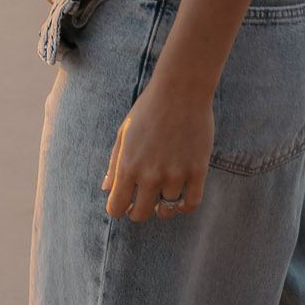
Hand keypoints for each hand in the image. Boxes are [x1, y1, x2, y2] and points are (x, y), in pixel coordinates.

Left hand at [102, 76, 213, 222]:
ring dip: (162, 206)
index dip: (118, 209)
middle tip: (143, 202)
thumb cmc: (148, 109)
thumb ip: (114, 164)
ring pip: (166, 210)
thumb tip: (107, 190)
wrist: (180, 90)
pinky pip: (191, 204)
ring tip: (162, 195)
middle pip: (140, 214)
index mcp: (127, 166)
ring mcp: (175, 174)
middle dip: (138, 211)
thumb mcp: (124, 133)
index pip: (116, 208)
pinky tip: (180, 198)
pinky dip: (183, 206)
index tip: (124, 202)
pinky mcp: (197, 171)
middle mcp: (150, 175)